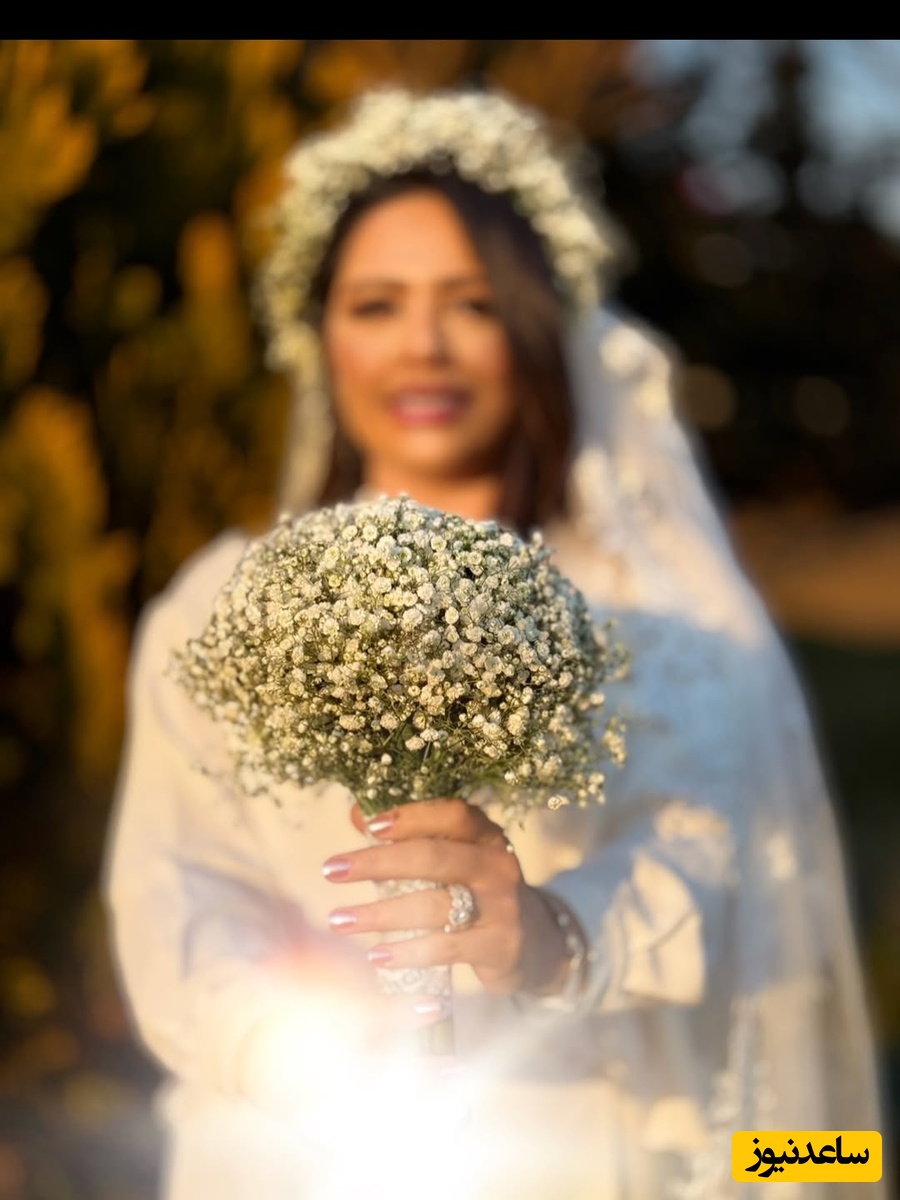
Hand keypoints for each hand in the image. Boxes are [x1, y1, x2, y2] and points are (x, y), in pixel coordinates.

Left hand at [322, 798, 572, 995]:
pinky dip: (407, 952)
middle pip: (434, 857)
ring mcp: (502, 906)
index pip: (452, 814)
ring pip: (434, 906)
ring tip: (340, 920)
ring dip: (380, 914)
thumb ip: (411, 839)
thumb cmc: (478, 893)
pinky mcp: (500, 945)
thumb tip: (357, 814)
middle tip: (332, 870)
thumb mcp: (456, 860)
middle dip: (377, 863)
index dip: (410, 817)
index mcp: (486, 835)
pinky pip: (446, 948)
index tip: (368, 825)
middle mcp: (497, 864)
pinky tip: (377, 956)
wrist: (537, 943)